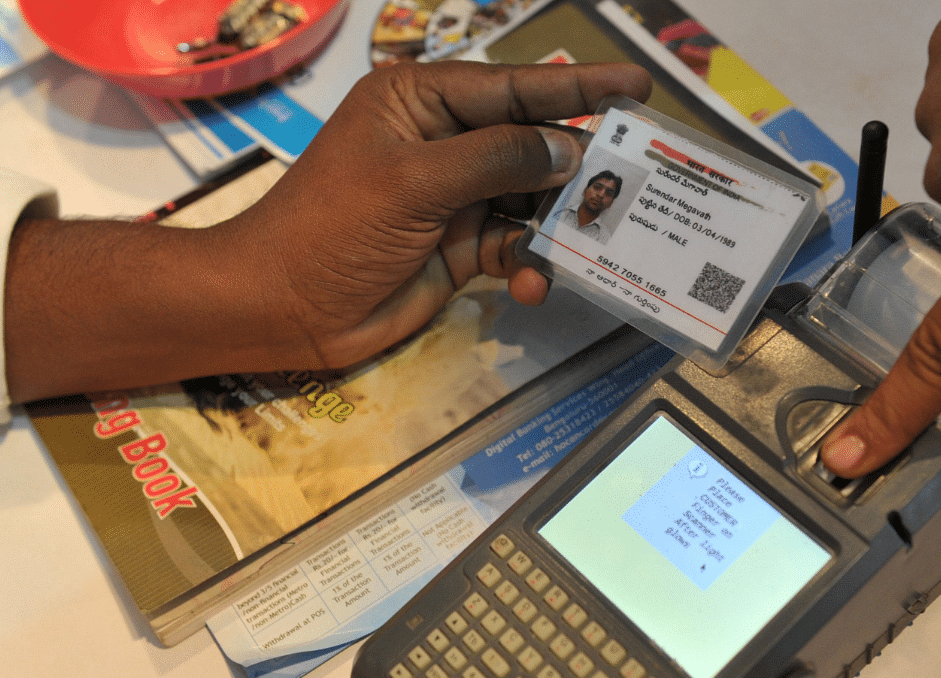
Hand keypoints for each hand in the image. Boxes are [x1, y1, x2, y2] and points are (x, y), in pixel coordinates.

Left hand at [5, 61, 650, 401]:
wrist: (282, 308)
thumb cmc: (332, 227)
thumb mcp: (412, 181)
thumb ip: (495, 158)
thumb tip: (566, 147)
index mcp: (423, 103)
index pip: (514, 87)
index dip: (578, 87)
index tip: (638, 86)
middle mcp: (445, 143)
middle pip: (533, 142)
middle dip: (581, 164)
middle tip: (638, 179)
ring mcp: (456, 197)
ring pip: (532, 200)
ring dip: (559, 224)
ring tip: (597, 240)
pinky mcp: (461, 246)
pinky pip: (516, 246)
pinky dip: (530, 263)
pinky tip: (534, 283)